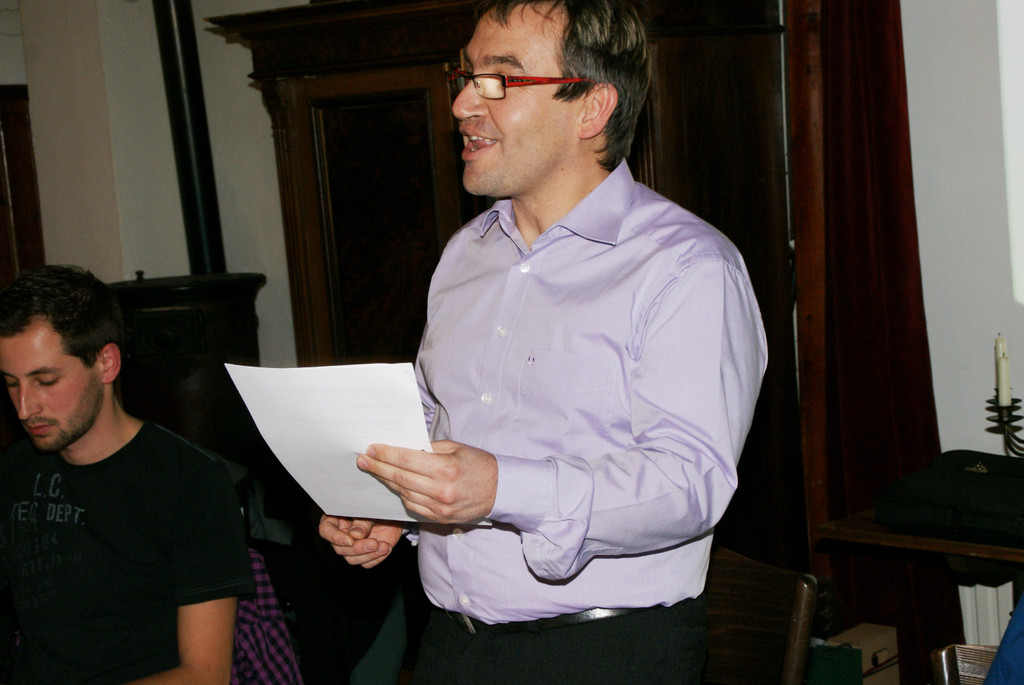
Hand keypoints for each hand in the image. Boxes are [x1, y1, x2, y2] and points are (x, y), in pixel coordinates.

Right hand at [318, 515, 402, 568]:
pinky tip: (386, 548)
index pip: (326, 530)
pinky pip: (366, 563)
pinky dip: (377, 558)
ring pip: (352, 559)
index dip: (335, 538)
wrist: (392, 512)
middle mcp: (341, 534)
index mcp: (336, 519)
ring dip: (368, 555)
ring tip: (384, 546)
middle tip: (374, 543)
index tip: (350, 541)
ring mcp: (353, 546)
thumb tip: (355, 535)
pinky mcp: (365, 554)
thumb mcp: (369, 509)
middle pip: (340, 549)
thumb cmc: (377, 505)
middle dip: (358, 548)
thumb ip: (362, 521)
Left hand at [358, 440, 496, 523]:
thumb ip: (429, 448)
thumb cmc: (480, 465)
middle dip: (378, 467)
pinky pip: (412, 506)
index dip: (385, 455)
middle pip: (400, 478)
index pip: (406, 461)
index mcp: (445, 469)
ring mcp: (439, 508)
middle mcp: (440, 491)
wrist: (501, 491)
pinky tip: (394, 485)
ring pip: (403, 493)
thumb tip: (404, 447)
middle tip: (363, 460)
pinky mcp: (439, 518)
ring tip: (375, 471)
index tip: (371, 449)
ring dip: (387, 481)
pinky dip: (402, 494)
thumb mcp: (457, 448)